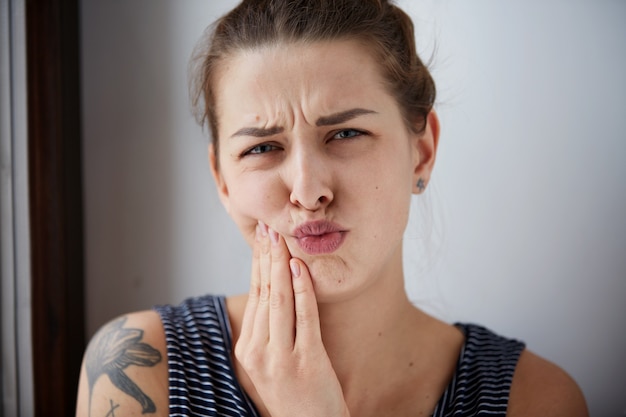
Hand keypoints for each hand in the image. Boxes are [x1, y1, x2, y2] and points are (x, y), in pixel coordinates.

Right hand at [234, 221, 349, 416]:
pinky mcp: (306, 362)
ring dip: (281, 265)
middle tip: (270, 228)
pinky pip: (304, 317)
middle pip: (263, 294)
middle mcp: (257, 353)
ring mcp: (280, 358)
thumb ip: (269, 330)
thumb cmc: (295, 393)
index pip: (253, 296)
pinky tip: (300, 268)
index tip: (261, 238)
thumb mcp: (271, 362)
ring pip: (279, 301)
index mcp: (247, 350)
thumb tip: (274, 287)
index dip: (257, 264)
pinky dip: (302, 289)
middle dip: (267, 257)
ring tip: (283, 239)